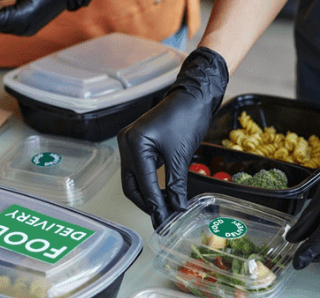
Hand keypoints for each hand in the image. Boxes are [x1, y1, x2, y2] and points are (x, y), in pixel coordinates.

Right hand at [117, 47, 228, 227]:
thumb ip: (176, 185)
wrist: (194, 96)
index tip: (165, 222)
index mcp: (134, 142)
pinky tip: (162, 193)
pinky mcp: (137, 143)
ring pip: (134, 179)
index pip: (143, 183)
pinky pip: (139, 169)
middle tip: (163, 220)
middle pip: (131, 184)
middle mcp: (126, 142)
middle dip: (147, 203)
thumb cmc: (188, 117)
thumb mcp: (182, 155)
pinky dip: (149, 183)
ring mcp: (129, 141)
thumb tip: (177, 209)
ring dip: (148, 195)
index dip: (155, 206)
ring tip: (165, 210)